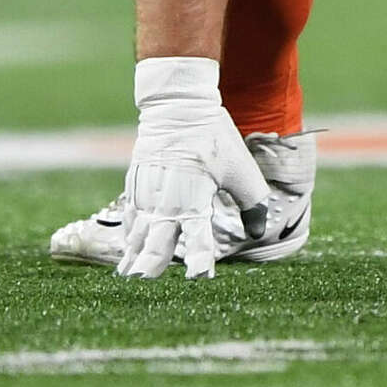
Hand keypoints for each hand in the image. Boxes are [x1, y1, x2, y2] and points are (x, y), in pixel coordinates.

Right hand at [117, 57, 269, 280]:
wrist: (178, 105)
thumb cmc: (214, 137)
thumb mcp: (241, 168)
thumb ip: (252, 202)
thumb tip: (257, 232)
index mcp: (195, 199)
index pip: (199, 238)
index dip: (201, 259)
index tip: (201, 277)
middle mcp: (168, 202)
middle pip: (156, 242)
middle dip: (150, 264)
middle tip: (144, 281)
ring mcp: (148, 194)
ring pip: (138, 233)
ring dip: (134, 255)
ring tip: (129, 276)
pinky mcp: (135, 185)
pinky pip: (130, 217)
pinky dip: (129, 235)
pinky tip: (128, 248)